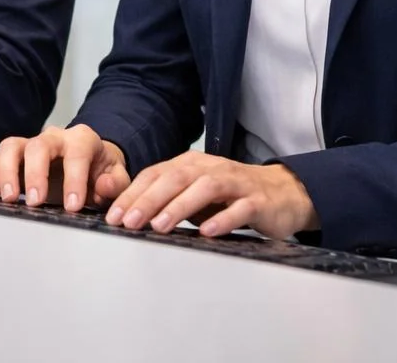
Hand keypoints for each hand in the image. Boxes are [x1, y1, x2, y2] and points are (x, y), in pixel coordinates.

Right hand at [0, 125, 130, 212]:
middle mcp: (54, 137)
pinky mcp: (14, 157)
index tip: (72, 206)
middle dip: (36, 174)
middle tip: (36, 202)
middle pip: (39, 146)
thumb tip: (101, 186)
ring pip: (11, 146)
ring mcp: (30, 145)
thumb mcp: (117, 177)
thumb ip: (115, 183)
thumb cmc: (101, 173)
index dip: (74, 179)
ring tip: (9, 199)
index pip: (77, 153)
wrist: (90, 165)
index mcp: (82, 139)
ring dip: (7, 172)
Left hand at [104, 151, 316, 238]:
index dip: (133, 195)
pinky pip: (239, 208)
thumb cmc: (231, 195)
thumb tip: (131, 217)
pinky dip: (222, 219)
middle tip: (128, 222)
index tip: (113, 217)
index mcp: (191, 164)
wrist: (283, 192)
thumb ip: (169, 199)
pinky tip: (206, 232)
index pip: (155, 175)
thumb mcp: (196, 193)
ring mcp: (235, 182)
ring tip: (159, 226)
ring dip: (179, 207)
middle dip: (149, 200)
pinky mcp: (257, 200)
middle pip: (175, 178)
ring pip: (204, 188)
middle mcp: (210, 168)